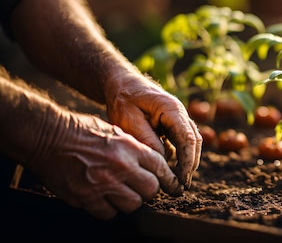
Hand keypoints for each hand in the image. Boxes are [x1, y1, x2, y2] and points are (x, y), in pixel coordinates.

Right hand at [30, 113, 179, 219]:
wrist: (47, 137)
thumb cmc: (81, 130)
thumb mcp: (115, 131)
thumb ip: (134, 148)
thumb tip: (151, 164)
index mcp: (129, 148)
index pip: (160, 167)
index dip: (168, 177)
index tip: (171, 183)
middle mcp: (119, 167)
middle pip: (151, 189)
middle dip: (149, 190)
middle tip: (142, 187)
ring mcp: (102, 184)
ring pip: (133, 205)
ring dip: (130, 201)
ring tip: (122, 193)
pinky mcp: (85, 198)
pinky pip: (108, 213)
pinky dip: (109, 209)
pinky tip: (104, 199)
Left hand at [104, 74, 201, 189]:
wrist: (121, 83)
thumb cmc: (123, 100)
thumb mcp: (129, 120)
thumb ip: (147, 141)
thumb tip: (162, 162)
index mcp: (172, 109)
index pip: (187, 138)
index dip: (187, 160)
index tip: (181, 179)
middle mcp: (180, 113)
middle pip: (194, 141)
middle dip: (190, 164)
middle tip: (181, 186)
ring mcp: (179, 118)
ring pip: (191, 142)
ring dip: (187, 161)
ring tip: (178, 182)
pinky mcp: (173, 124)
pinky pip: (181, 142)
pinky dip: (180, 156)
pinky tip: (171, 170)